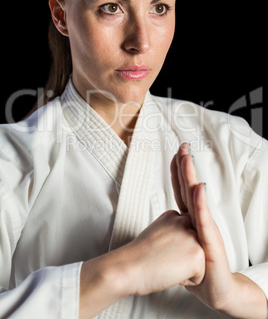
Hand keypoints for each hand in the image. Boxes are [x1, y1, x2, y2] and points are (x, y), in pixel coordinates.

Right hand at [125, 210, 204, 295]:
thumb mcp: (157, 232)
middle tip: (162, 256)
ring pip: (198, 262)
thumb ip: (173, 230)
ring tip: (166, 263)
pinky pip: (199, 276)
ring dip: (184, 268)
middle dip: (182, 257)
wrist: (130, 267)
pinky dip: (186, 280)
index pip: (186, 237)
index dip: (173, 249)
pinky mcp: (197, 254)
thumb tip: (182, 241)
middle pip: (194, 248)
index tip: (159, 249)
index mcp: (174, 215)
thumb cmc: (140, 256)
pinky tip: (170, 271)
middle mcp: (185, 221)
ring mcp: (192, 236)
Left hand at [170, 143, 267, 317]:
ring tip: (188, 158)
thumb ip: (172, 233)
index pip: (181, 190)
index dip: (177, 172)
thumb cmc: (196, 268)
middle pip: (189, 188)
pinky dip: (200, 203)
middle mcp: (197, 220)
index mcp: (188, 219)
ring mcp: (205, 229)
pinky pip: (203, 220)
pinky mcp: (210, 242)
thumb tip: (161, 228)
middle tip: (183, 145)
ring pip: (196, 198)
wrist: (215, 290)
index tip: (174, 153)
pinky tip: (199, 187)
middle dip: (185, 165)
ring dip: (191, 176)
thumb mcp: (179, 246)